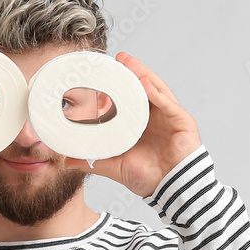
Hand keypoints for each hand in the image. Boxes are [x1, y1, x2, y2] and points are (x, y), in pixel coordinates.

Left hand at [64, 52, 201, 198]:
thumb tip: (67, 160)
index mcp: (141, 122)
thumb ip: (92, 161)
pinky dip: (157, 94)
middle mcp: (157, 116)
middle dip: (132, 72)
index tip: (104, 71)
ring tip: (129, 63)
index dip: (120, 83)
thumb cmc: (148, 178)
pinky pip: (169, 105)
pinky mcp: (182, 122)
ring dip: (143, 74)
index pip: (131, 97)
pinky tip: (145, 83)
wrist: (171, 191)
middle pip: (144, 88)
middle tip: (118, 58)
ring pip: (156, 90)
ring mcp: (170, 117)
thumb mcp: (114, 166)